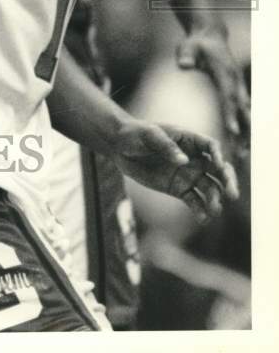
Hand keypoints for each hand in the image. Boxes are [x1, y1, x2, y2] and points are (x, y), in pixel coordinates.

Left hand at [112, 120, 238, 224]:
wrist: (120, 148)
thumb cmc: (135, 134)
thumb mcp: (148, 135)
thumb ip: (165, 146)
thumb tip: (183, 161)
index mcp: (189, 140)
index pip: (211, 146)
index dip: (218, 155)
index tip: (218, 164)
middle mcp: (194, 159)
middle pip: (219, 170)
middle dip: (228, 181)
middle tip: (233, 194)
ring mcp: (188, 175)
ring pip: (210, 188)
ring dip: (215, 199)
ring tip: (213, 210)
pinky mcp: (179, 190)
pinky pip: (195, 201)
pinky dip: (200, 210)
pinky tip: (203, 218)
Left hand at [176, 20, 249, 149]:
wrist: (210, 35)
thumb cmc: (197, 43)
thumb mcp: (188, 46)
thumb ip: (186, 55)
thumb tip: (185, 65)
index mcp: (224, 73)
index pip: (228, 96)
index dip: (231, 114)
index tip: (232, 131)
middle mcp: (235, 81)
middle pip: (241, 110)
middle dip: (243, 131)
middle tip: (242, 153)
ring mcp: (239, 86)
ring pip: (246, 113)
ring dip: (246, 133)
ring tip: (244, 155)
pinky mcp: (237, 90)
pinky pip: (243, 111)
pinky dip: (244, 126)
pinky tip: (243, 143)